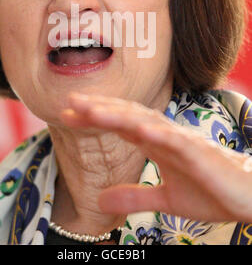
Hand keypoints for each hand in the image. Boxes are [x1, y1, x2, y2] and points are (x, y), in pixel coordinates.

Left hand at [61, 92, 251, 223]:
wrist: (250, 198)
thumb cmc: (212, 192)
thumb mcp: (166, 199)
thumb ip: (134, 195)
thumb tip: (99, 198)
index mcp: (158, 143)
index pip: (120, 125)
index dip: (94, 118)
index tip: (66, 113)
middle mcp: (167, 137)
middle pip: (128, 117)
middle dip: (98, 108)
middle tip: (69, 100)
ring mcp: (184, 143)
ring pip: (147, 123)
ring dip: (119, 115)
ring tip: (92, 110)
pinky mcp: (201, 156)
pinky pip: (178, 142)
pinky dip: (159, 134)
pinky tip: (139, 129)